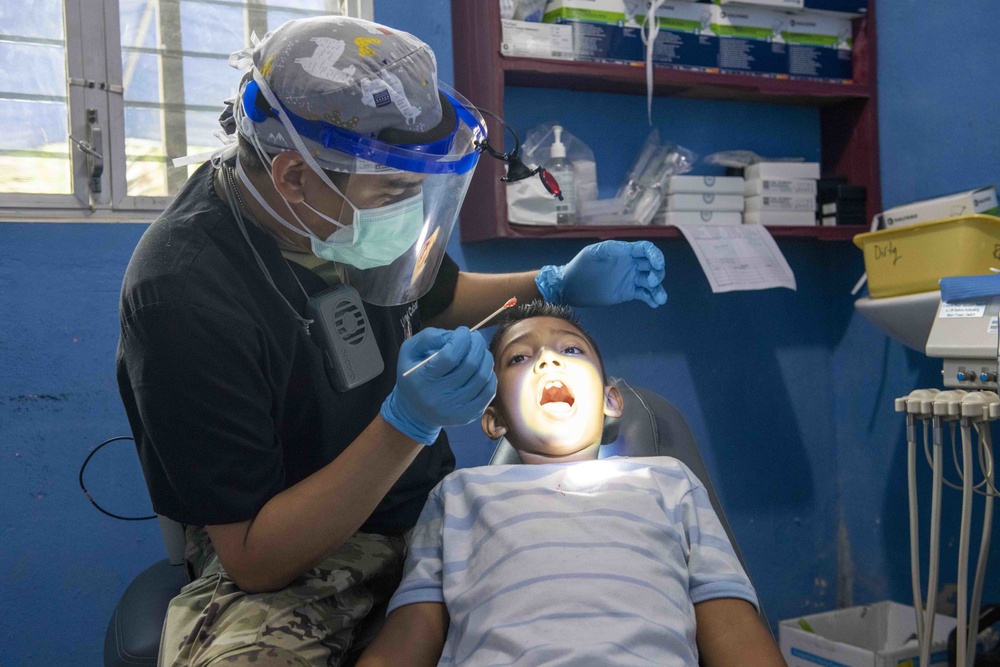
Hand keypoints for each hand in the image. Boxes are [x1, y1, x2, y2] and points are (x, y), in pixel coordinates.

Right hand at [381, 327, 496, 444]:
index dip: (461, 339)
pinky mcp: (467, 416)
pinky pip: (488, 392)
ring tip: (480, 352)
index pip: (450, 356)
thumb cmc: (413, 376)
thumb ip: (429, 337)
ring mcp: (454, 409)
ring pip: (482, 377)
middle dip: (477, 345)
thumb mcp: (410, 352)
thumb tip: (456, 335)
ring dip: (486, 358)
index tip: (463, 332)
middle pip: (470, 365)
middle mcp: (438, 397)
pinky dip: (490, 376)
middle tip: (475, 338)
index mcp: (421, 379)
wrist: (414, 413)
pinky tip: (483, 369)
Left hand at [536, 240, 666, 307]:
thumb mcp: (593, 253)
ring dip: (658, 288)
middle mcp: (631, 264)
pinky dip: (652, 298)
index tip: (658, 264)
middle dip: (657, 272)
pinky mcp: (628, 293)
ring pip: (651, 282)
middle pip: (652, 265)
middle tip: (651, 281)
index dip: (655, 255)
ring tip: (660, 298)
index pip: (645, 249)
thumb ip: (610, 249)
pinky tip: (655, 303)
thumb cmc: (580, 266)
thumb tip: (629, 249)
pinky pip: (644, 294)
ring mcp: (630, 279)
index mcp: (624, 251)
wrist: (570, 287)